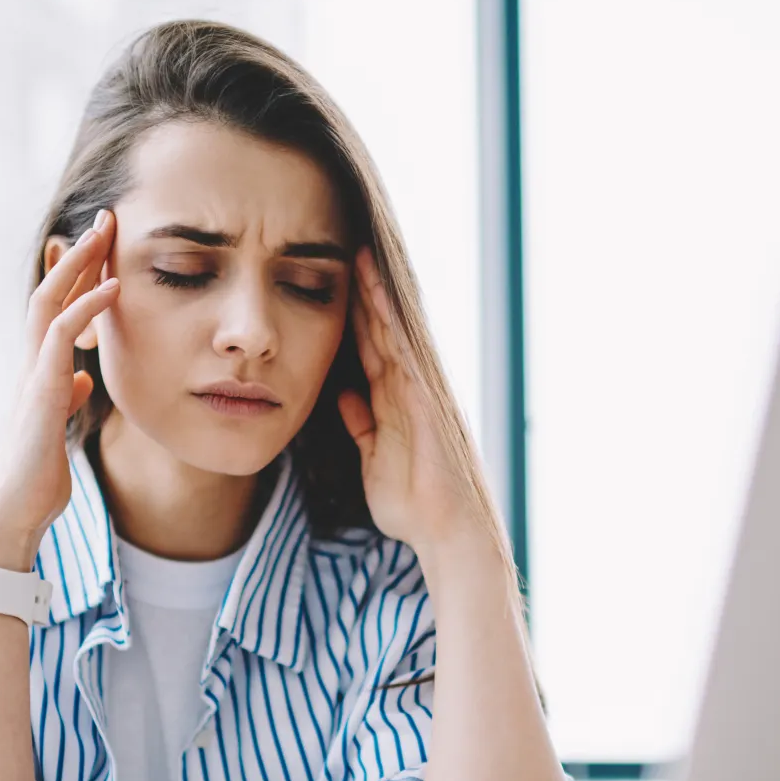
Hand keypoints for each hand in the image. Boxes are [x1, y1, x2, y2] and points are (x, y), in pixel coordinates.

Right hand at [0, 210, 117, 569]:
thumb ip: (67, 395)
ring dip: (78, 265)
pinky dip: (87, 309)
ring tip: (106, 233)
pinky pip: (61, 339)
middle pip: (48, 293)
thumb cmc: (38, 475)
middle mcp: (30, 367)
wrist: (16, 513)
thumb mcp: (60, 426)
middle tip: (105, 217)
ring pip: (48, 304)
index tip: (98, 244)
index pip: (53, 310)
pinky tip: (113, 288)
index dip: (74, 275)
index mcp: (38, 372)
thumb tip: (84, 378)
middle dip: (77, 254)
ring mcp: (33, 377)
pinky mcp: (41, 395)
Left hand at [337, 248, 475, 554]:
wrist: (446, 531)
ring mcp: (420, 392)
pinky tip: (377, 296)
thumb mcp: (373, 458)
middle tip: (345, 249)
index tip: (333, 280)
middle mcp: (409, 389)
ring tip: (359, 255)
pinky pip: (406, 352)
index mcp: (393, 402)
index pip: (369, 348)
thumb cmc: (413, 503)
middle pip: (381, 329)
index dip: (352, 315)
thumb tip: (344, 393)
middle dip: (363, 291)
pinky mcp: (427, 400)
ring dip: (377, 294)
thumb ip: (361, 424)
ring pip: (395, 332)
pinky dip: (393, 324)